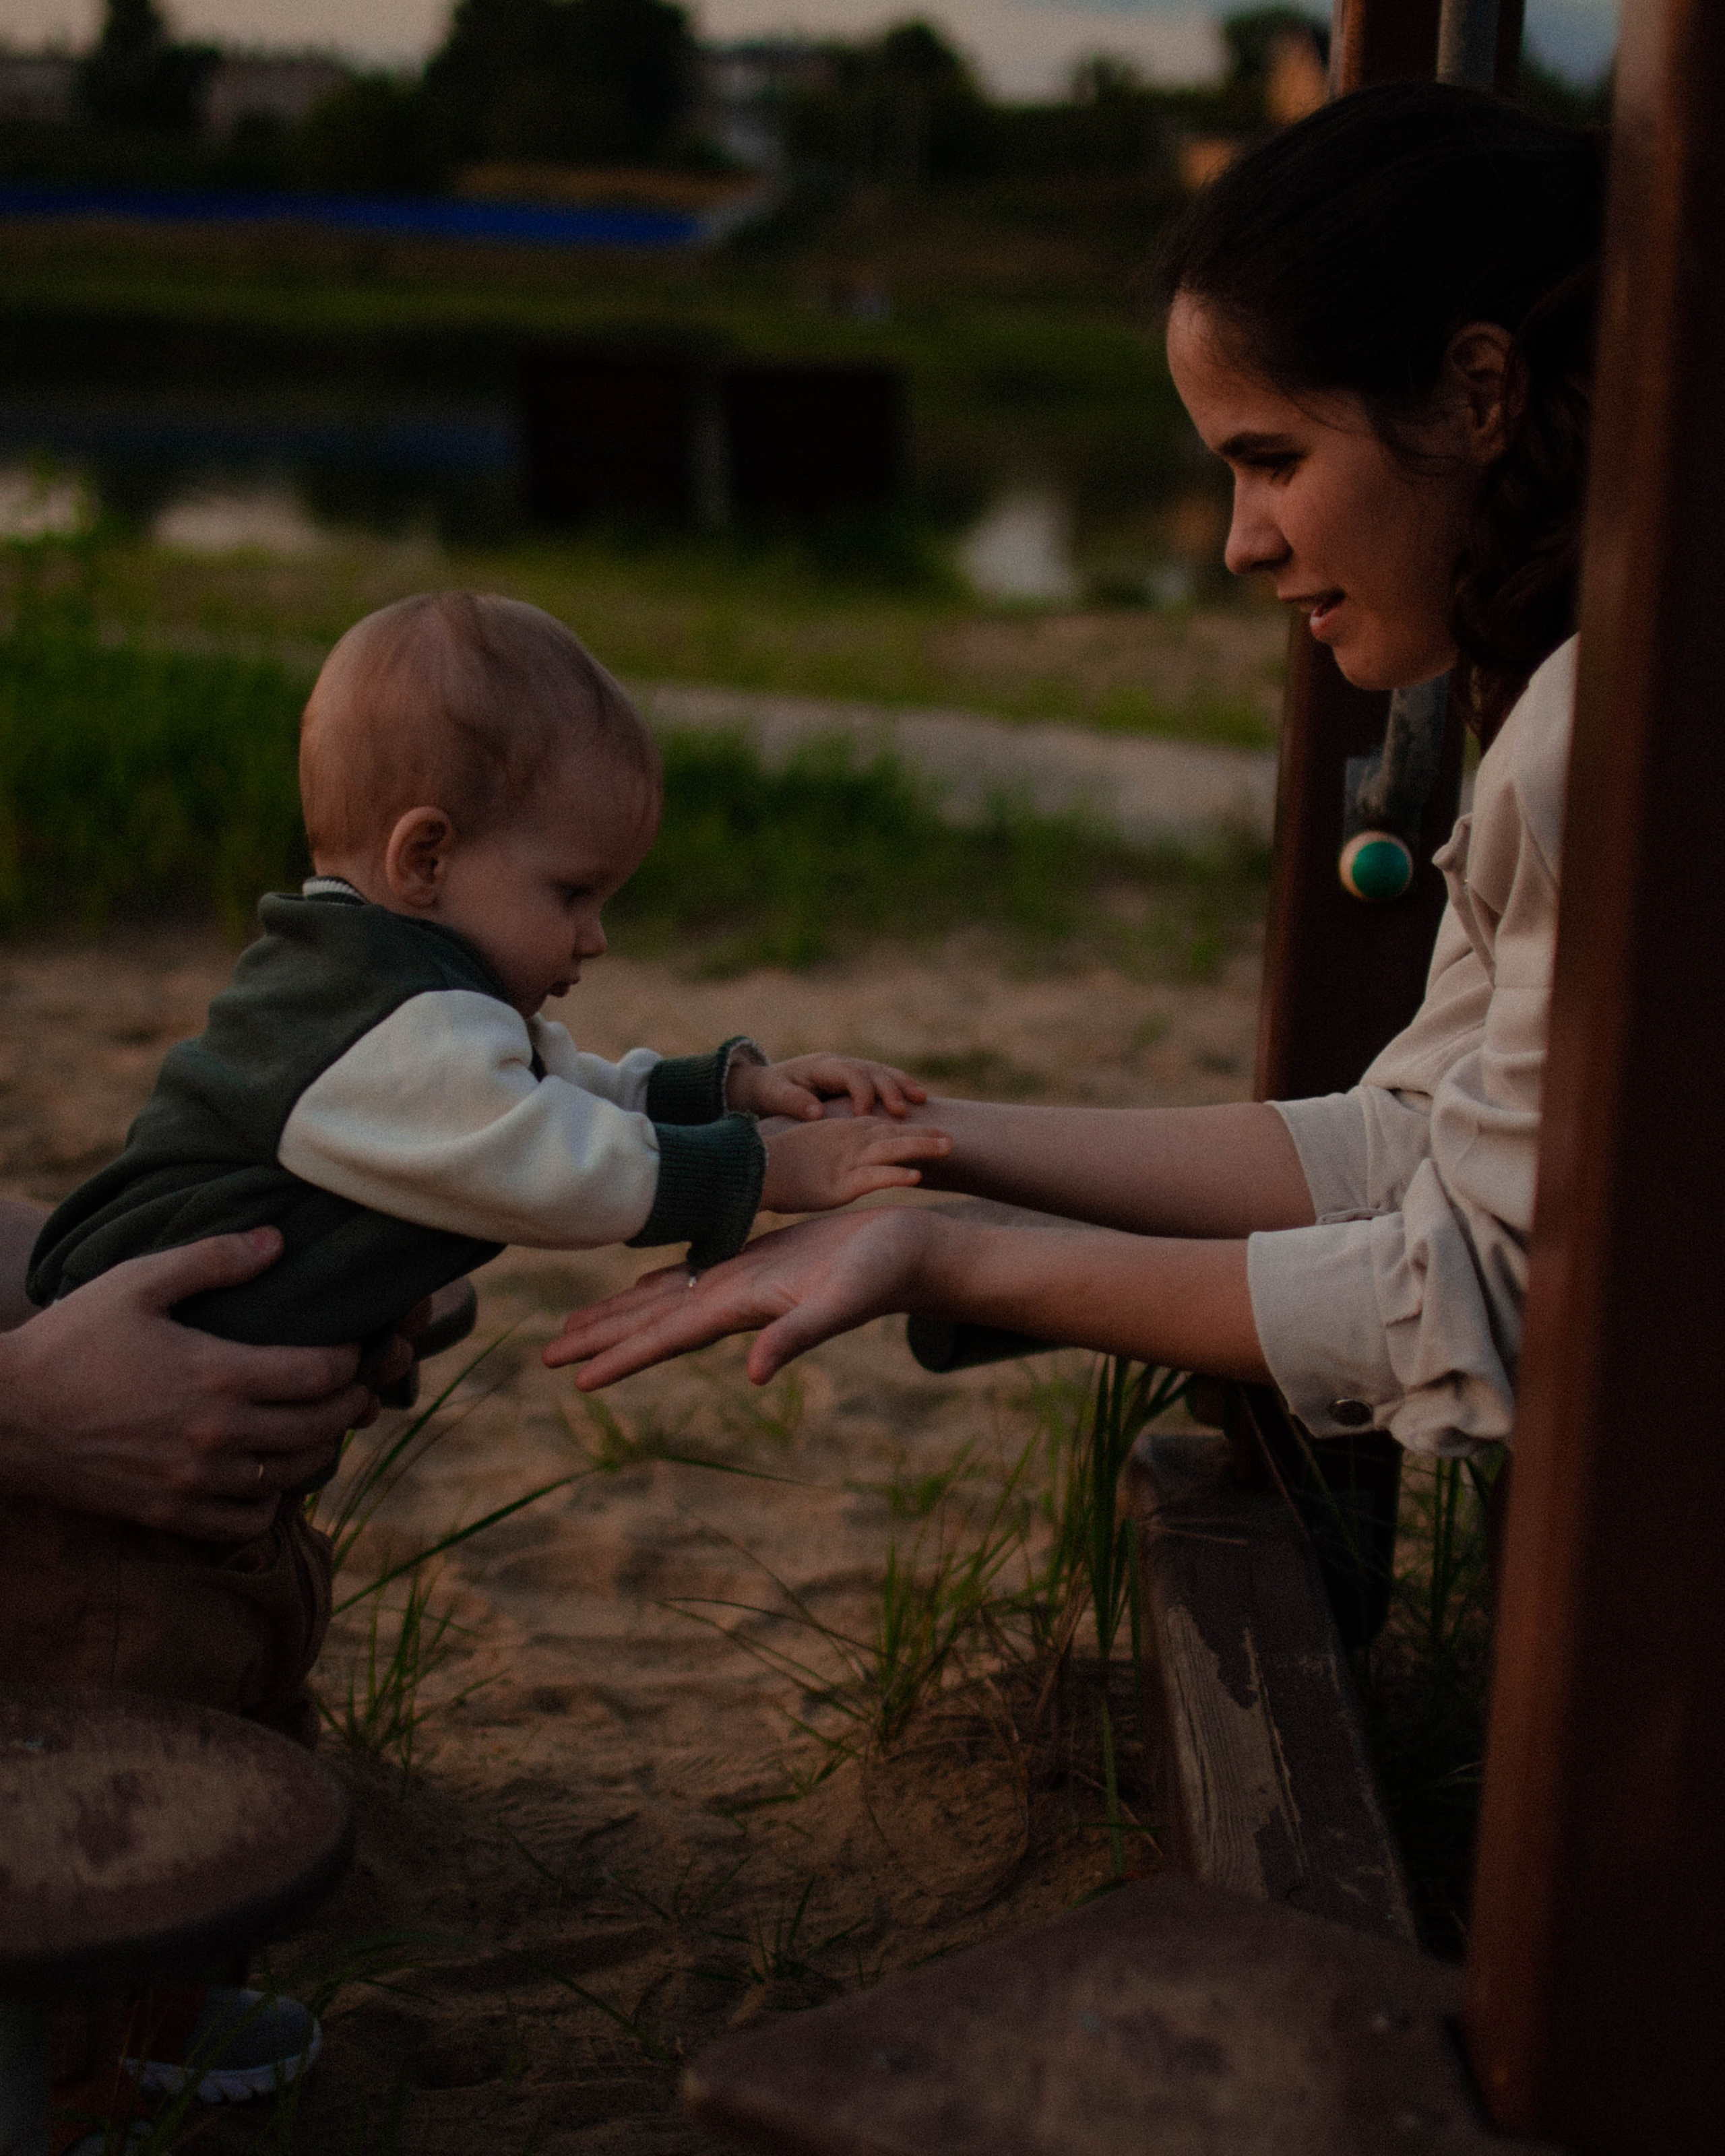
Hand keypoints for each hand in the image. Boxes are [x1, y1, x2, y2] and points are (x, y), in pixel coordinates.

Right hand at [0, 1228, 379, 1540]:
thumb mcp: (135, 1283)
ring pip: (290, 1478)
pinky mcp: (168, 1512)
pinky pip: (245, 1521)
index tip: (355, 1349)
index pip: (321, 1375)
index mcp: (218, 1375)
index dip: (351, 1362)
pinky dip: (269, 1503)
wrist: (1, 1416)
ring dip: (316, 1453)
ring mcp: (194, 1479)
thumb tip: (277, 1240)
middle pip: (319, 1429)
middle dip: (350, 1407)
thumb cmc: (68, 1341)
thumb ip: (211, 1260)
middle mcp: (217, 1434)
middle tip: (357, 1391)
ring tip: (320, 1429)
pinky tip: (267, 1477)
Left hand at [546, 1208, 939, 1386]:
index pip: (668, 1337)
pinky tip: (646, 1286)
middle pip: (654, 1322)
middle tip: (546, 1358)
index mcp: (743, 1308)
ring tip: (577, 1329)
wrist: (914, 1253)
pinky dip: (663, 1283)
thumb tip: (756, 1373)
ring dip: (622, 1315)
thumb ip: (798, 1336)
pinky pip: (696, 1274)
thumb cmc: (884, 1273)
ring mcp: (744, 1282)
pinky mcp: (759, 1262)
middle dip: (601, 1339)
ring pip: (668, 1298)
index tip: (575, 1379)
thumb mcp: (840, 1302)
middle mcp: (734, 1300)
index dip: (621, 1356)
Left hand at [727, 1052, 927, 1121]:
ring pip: (882, 1071)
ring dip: (901, 1084)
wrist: (768, 1082)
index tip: (865, 1118)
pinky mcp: (857, 1077)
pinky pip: (883, 1078)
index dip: (861, 1093)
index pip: (849, 1074)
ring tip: (920, 1099)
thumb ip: (793, 1102)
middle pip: (871, 1070)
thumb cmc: (771, 1091)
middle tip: (900, 1112)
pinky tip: (918, 1098)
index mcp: (821, 1066)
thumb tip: (816, 1112)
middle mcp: (840, 1063)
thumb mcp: (774, 1096)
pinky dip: (900, 1085)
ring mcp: (850, 1067)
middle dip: (888, 1089)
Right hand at [760, 1115, 950, 1213]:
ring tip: (948, 1148)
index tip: (930, 1128)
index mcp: (840, 1132)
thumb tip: (831, 1159)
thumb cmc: (772, 1163)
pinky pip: (875, 1177)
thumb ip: (826, 1151)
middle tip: (951, 1137)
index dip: (906, 1126)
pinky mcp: (841, 1184)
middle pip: (893, 1134)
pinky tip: (916, 1176)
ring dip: (921, 1148)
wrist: (751, 1169)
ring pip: (892, 1151)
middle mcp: (847, 1142)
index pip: (880, 1126)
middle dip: (923, 1134)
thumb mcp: (807, 1149)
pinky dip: (896, 1175)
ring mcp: (846, 1161)